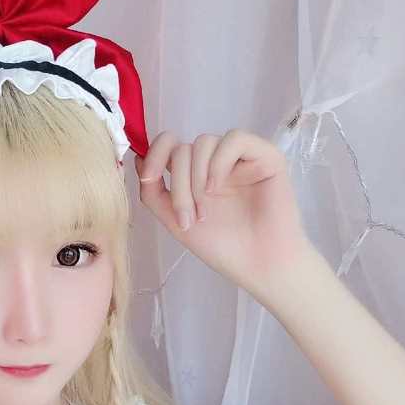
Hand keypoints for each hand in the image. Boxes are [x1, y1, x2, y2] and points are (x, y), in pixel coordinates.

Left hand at [135, 129, 311, 292]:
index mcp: (197, 175)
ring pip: (204, 143)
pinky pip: (234, 139)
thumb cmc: (222, 247)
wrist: (259, 265)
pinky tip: (217, 187)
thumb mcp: (175, 221)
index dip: (155, 154)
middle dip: (178, 185)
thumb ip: (154, 192)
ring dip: (196, 179)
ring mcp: (241, 158)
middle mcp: (217, 163)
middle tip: (188, 219)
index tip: (149, 178)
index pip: (170, 146)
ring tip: (204, 213)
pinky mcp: (266, 156)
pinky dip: (218, 162)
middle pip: (183, 149)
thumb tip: (138, 157)